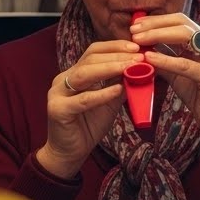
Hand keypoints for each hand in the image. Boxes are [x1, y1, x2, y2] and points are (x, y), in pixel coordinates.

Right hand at [38, 41, 141, 178]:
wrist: (70, 152)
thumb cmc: (89, 125)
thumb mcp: (110, 101)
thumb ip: (121, 84)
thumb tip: (141, 69)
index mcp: (74, 73)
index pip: (94, 51)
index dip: (115, 47)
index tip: (137, 47)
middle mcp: (63, 80)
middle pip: (90, 59)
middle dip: (117, 56)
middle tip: (139, 56)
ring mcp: (57, 94)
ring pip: (84, 74)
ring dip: (110, 68)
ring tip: (130, 67)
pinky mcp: (57, 110)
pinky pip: (82, 99)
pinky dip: (101, 93)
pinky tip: (117, 90)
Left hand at [131, 13, 199, 148]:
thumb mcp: (178, 75)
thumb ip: (164, 62)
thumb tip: (141, 52)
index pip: (181, 21)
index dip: (158, 20)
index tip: (136, 24)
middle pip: (182, 24)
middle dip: (155, 24)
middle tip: (133, 30)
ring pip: (185, 36)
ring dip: (157, 35)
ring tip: (137, 40)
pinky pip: (185, 64)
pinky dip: (165, 59)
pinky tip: (149, 57)